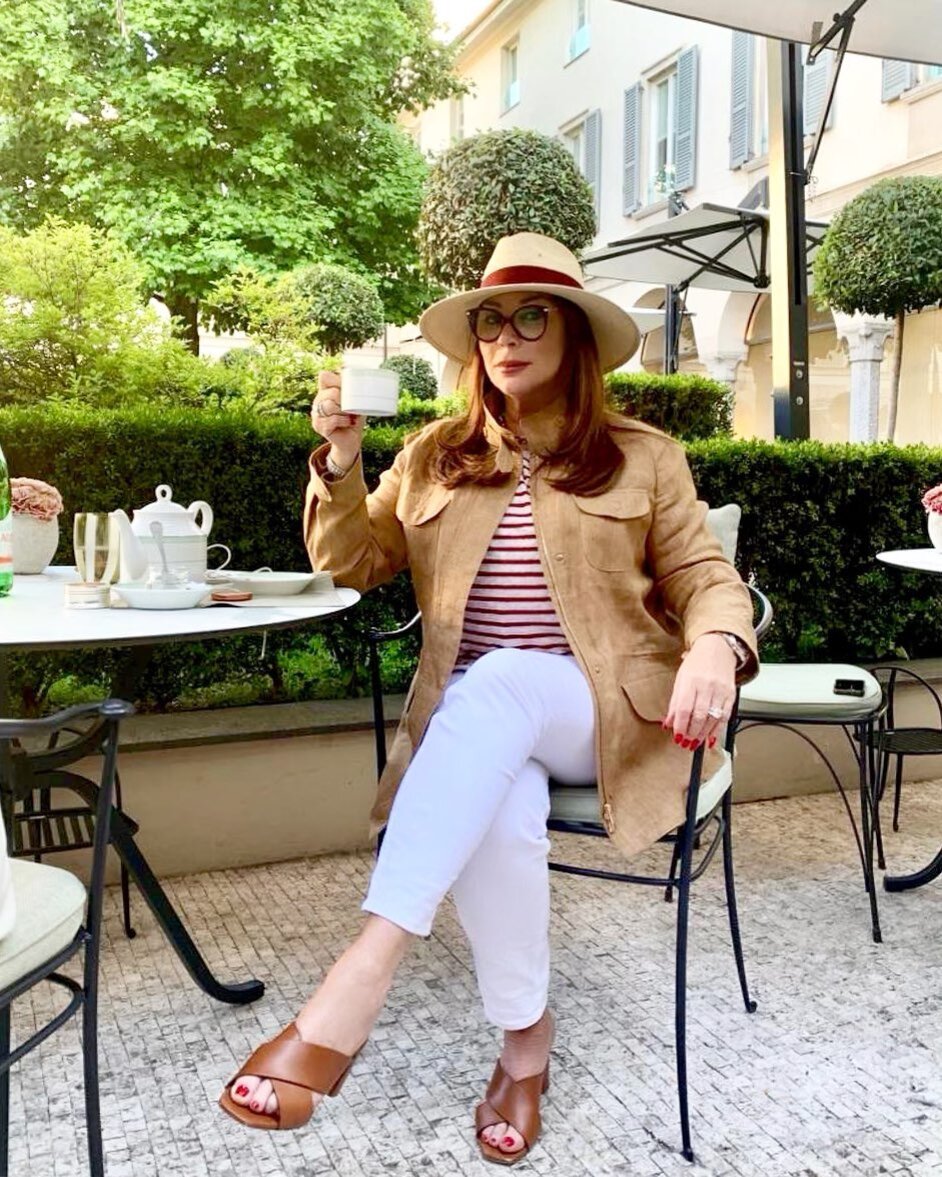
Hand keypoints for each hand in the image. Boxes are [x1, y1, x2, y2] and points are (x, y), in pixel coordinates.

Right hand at [311, 371, 363, 470]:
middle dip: (344, 399)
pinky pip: (332, 419)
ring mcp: (316, 414)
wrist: (351, 439)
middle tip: (351, 407)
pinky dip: (344, 421)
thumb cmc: (353, 418)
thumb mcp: (355, 401)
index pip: (324, 376)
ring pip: (328, 405)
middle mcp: (318, 401)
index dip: (337, 380)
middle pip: (330, 392)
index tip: (348, 390)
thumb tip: (355, 377)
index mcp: (325, 391)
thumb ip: (352, 389)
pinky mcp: (319, 427)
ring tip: (350, 416)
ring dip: (343, 411)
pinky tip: (349, 422)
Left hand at [662, 634, 736, 750]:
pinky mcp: (731, 695)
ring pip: (713, 718)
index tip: (677, 736)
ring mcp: (721, 690)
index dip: (681, 726)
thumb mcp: (680, 680)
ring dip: (703, 734)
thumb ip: (675, 703)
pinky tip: (711, 738)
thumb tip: (669, 723)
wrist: (717, 648)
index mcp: (690, 681)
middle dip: (692, 733)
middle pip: (700, 716)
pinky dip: (718, 730)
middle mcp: (707, 686)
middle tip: (686, 743)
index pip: (685, 709)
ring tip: (695, 743)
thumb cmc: (696, 663)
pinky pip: (725, 716)